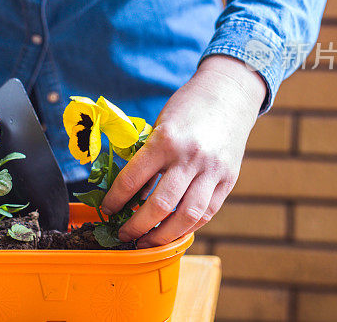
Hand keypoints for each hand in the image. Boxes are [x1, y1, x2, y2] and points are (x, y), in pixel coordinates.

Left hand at [102, 55, 265, 247]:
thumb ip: (149, 158)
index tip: (107, 209)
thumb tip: (130, 194)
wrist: (228, 94)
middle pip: (160, 205)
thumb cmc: (187, 107)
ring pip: (187, 216)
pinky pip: (207, 212)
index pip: (133, 178)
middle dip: (137, 226)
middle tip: (123, 234)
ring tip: (147, 243)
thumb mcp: (161, 126)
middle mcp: (191, 157)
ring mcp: (213, 171)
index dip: (116, 199)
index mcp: (166, 140)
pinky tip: (172, 232)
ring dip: (163, 236)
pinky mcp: (228, 180)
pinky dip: (188, 227)